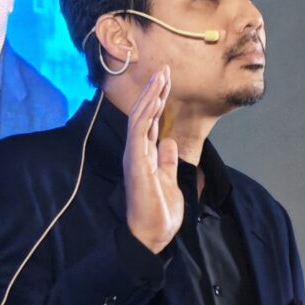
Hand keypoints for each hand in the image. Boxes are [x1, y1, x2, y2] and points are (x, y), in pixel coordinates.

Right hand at [123, 67, 183, 253]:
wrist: (152, 233)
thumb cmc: (159, 212)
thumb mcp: (170, 180)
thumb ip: (168, 161)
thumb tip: (170, 143)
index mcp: (145, 156)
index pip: (151, 123)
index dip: (159, 102)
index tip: (167, 82)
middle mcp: (137, 152)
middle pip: (144, 116)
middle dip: (154, 92)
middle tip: (164, 70)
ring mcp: (134, 156)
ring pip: (139, 119)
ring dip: (150, 96)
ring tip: (161, 77)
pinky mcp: (136, 162)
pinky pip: (139, 132)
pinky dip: (146, 113)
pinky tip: (155, 98)